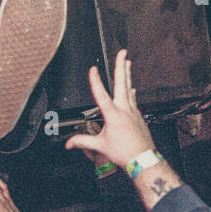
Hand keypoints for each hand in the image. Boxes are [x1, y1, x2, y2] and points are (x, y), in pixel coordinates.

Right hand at [65, 49, 155, 167]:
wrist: (142, 159)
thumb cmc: (123, 152)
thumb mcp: (100, 146)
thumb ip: (82, 141)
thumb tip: (68, 143)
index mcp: (113, 115)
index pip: (101, 94)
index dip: (96, 81)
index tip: (93, 69)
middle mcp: (124, 109)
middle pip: (122, 83)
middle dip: (121, 66)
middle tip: (122, 52)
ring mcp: (133, 111)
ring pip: (129, 88)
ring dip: (128, 74)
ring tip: (128, 62)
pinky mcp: (139, 116)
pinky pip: (134, 100)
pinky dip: (131, 92)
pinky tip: (132, 88)